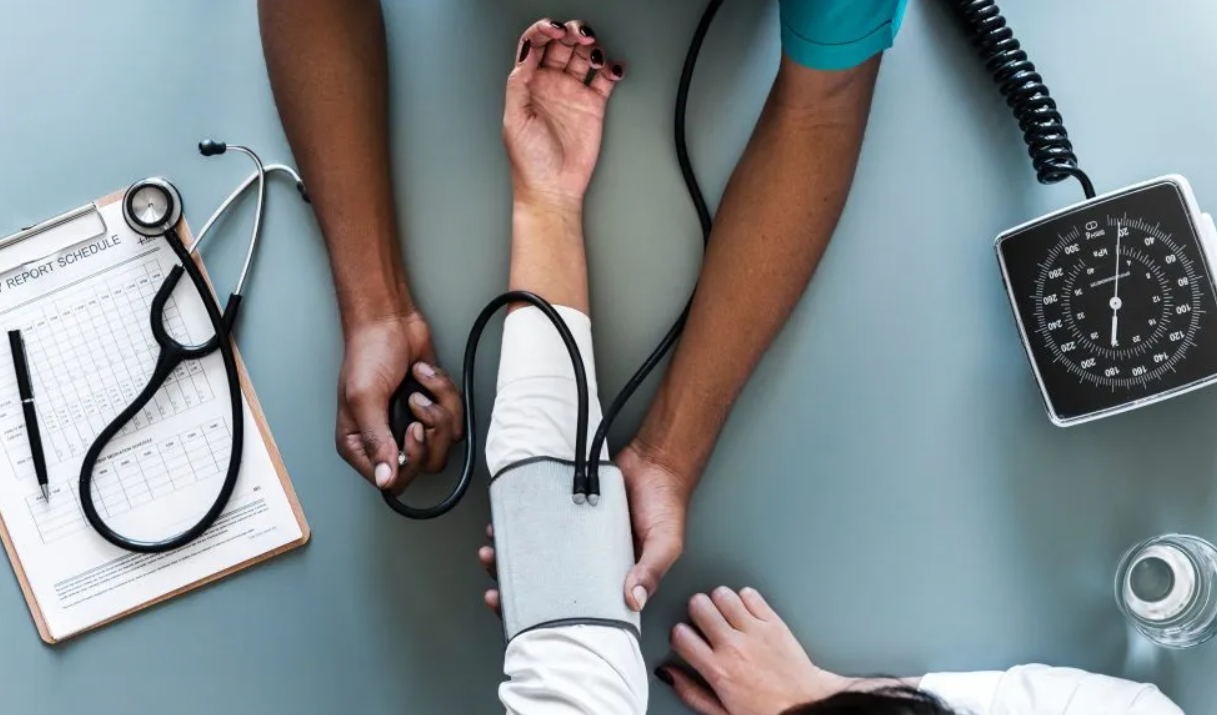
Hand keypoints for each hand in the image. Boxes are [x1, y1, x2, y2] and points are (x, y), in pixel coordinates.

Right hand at [335, 312, 461, 491]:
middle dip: (429, 432)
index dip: (409, 460)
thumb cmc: (368, 352)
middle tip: (417, 406)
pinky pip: (455, 418)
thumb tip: (385, 479)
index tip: (412, 430)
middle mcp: (386, 439)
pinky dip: (444, 392)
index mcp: (360, 444)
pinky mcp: (433, 409)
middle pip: (424, 465)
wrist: (390, 320)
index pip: (392, 480)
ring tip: (418, 388)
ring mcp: (412, 425)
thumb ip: (376, 441)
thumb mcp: (365, 398)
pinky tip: (425, 376)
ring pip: (444, 442)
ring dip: (438, 407)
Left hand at [476, 437, 692, 615]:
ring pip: (536, 554)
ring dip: (510, 555)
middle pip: (546, 584)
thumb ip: (650, 569)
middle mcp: (589, 562)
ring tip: (492, 551)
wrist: (657, 461)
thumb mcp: (665, 543)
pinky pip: (538, 521)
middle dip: (515, 587)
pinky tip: (504, 524)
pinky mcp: (566, 511)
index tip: (520, 617)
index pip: (574, 607)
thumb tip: (633, 600)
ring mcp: (575, 537)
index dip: (545, 615)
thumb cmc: (665, 506)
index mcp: (611, 579)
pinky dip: (520, 524)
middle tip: (495, 586)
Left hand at [504, 18, 624, 208]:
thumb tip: (527, 52)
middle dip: (571, 32)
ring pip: (583, 56)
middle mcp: (550, 84)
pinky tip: (612, 68)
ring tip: (594, 54)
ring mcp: (572, 93)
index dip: (543, 30)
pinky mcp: (593, 106)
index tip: (554, 29)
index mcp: (528, 84)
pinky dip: (611, 68)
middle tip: (580, 35)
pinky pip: (604, 79)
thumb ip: (519, 83)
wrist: (553, 189)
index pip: (535, 45)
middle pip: (561, 44)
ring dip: (591, 47)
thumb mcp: (514, 119)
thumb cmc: (529, 161)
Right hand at [657, 588, 850, 714]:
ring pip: (722, 594)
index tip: (686, 638)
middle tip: (704, 621)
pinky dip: (745, 599)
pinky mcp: (774, 623)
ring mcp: (755, 631)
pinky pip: (750, 594)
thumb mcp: (721, 712)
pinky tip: (746, 612)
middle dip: (697, 611)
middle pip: (699, 605)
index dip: (679, 634)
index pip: (680, 634)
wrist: (806, 707)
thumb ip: (691, 692)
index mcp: (717, 670)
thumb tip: (668, 674)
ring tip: (725, 614)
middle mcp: (733, 646)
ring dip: (719, 601)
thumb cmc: (766, 712)